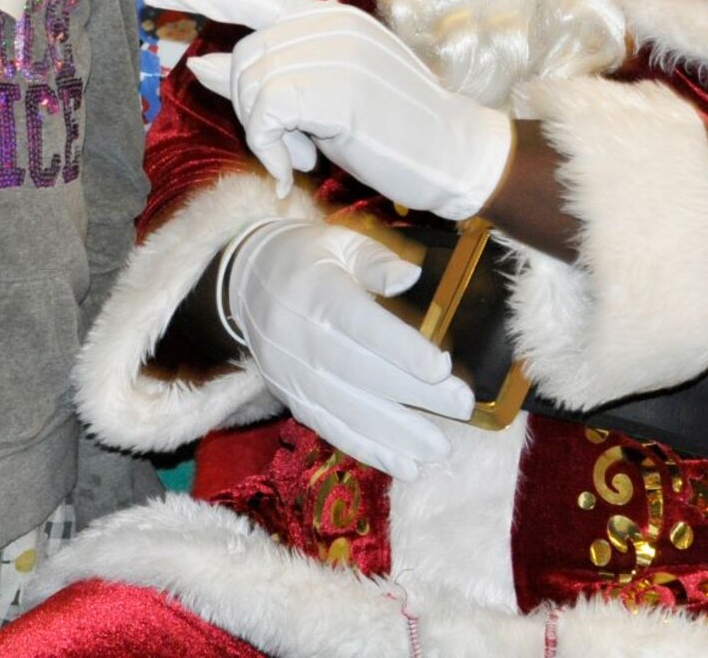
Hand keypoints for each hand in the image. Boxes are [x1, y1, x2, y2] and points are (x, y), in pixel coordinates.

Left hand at [140, 0, 512, 219]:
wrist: (455, 153)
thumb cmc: (389, 127)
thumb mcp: (320, 95)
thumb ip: (264, 74)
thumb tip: (196, 62)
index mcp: (327, 16)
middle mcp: (327, 22)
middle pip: (242, 62)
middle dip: (252, 112)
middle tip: (293, 145)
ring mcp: (332, 50)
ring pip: (250, 90)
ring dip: (268, 137)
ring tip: (308, 153)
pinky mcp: (333, 87)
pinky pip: (264, 116)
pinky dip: (270, 151)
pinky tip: (298, 171)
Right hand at [224, 218, 472, 477]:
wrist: (245, 281)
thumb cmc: (306, 257)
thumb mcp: (339, 242)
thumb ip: (376, 260)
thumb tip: (411, 277)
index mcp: (319, 295)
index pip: (364, 326)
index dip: (402, 349)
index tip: (442, 367)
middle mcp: (304, 340)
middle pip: (364, 373)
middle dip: (415, 395)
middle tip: (462, 408)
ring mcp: (295, 375)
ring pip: (349, 410)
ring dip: (396, 435)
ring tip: (438, 449)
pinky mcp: (292, 398)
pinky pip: (331, 428)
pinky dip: (368, 450)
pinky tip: (404, 466)